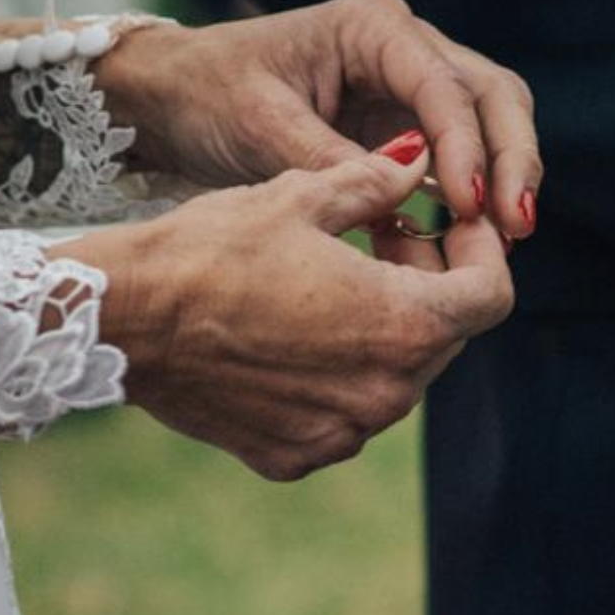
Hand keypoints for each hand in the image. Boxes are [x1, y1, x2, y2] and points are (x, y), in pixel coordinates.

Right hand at [66, 140, 514, 480]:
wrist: (124, 318)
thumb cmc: (212, 247)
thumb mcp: (302, 196)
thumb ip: (378, 183)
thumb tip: (421, 159)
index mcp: (403, 324)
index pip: (491, 295)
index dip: (482, 251)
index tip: (455, 224)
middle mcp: (385, 393)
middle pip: (445, 336)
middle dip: (430, 283)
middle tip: (386, 236)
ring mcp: (341, 433)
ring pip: (396, 377)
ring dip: (382, 329)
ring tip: (333, 281)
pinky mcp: (296, 455)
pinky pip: (342, 414)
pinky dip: (334, 376)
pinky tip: (291, 333)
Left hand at [94, 0, 541, 238]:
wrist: (170, 101)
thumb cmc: (207, 95)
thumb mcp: (259, 126)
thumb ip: (332, 157)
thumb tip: (408, 192)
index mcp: (373, 27)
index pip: (445, 85)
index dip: (468, 146)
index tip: (472, 205)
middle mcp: (405, 48)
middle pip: (492, 96)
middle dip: (512, 159)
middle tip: (516, 227)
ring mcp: (409, 86)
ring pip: (488, 125)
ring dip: (500, 181)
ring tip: (503, 243)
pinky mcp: (402, 127)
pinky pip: (455, 160)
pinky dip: (467, 198)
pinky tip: (467, 244)